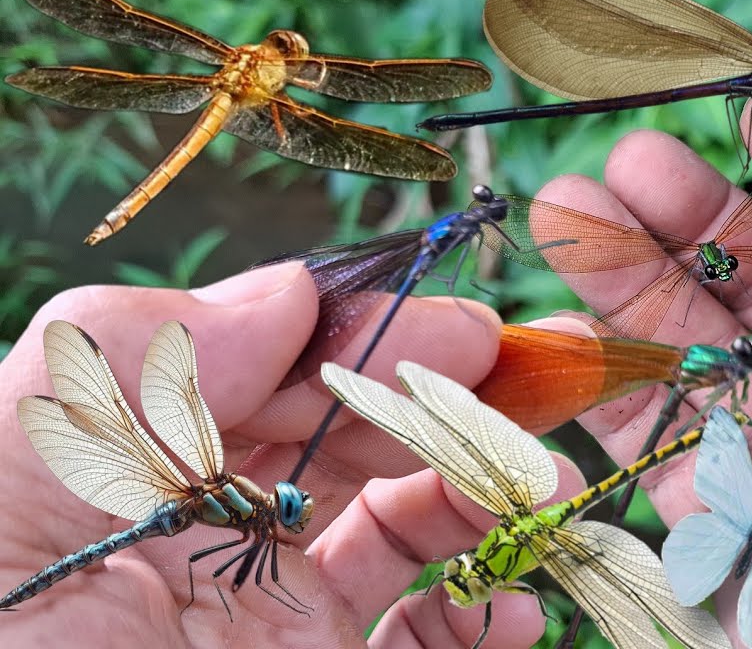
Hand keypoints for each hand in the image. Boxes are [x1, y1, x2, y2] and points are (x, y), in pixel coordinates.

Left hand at [0, 265, 585, 647]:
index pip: (279, 366)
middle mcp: (218, 524)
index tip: (462, 337)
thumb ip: (138, 363)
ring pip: (402, 525)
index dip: (377, 341)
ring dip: (485, 499)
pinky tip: (509, 608)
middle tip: (544, 393)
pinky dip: (476, 617)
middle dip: (453, 406)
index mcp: (145, 456)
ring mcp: (273, 608)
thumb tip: (293, 291)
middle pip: (357, 434)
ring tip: (545, 491)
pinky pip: (414, 635)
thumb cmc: (13, 638)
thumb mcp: (23, 482)